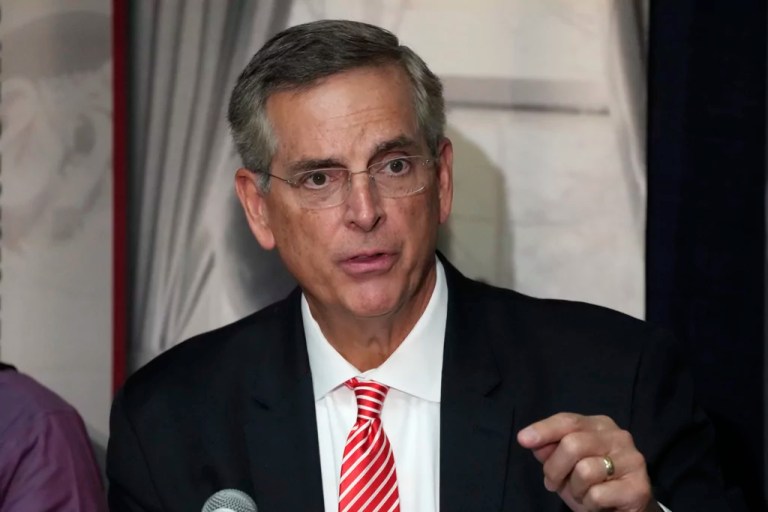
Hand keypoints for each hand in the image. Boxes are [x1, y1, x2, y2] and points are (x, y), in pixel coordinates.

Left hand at [517, 413, 659, 511]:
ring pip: (585, 471)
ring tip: (582, 494)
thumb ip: (550, 450)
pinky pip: (597, 494)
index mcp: (599, 425)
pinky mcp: (639, 487)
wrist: (626, 510)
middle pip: (573, 444)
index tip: (523, 439)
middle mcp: (619, 437)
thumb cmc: (592, 483)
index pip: (568, 421)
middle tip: (552, 484)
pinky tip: (597, 505)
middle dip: (554, 469)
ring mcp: (632, 460)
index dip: (544, 429)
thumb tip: (531, 441)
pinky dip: (589, 504)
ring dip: (575, 490)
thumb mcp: (565, 466)